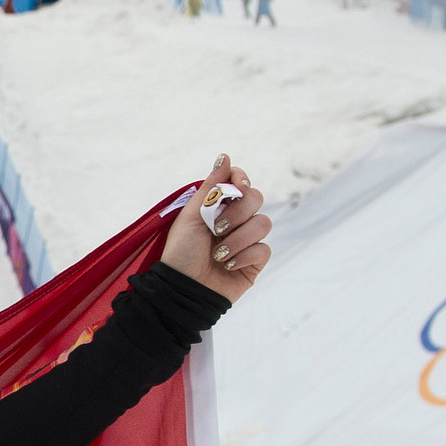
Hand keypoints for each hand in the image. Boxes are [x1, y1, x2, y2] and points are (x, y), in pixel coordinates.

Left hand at [159, 153, 273, 302]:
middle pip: (257, 199)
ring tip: (218, 254)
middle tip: (217, 228)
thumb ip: (210, 187)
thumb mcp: (191, 216)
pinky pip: (264, 249)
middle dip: (238, 212)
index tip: (237, 187)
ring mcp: (247, 240)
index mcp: (218, 207)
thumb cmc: (181, 253)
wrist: (183, 289)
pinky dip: (244, 256)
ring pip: (263, 224)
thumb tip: (225, 156)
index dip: (242, 180)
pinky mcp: (255, 261)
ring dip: (238, 239)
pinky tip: (227, 265)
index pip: (241, 182)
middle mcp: (235, 221)